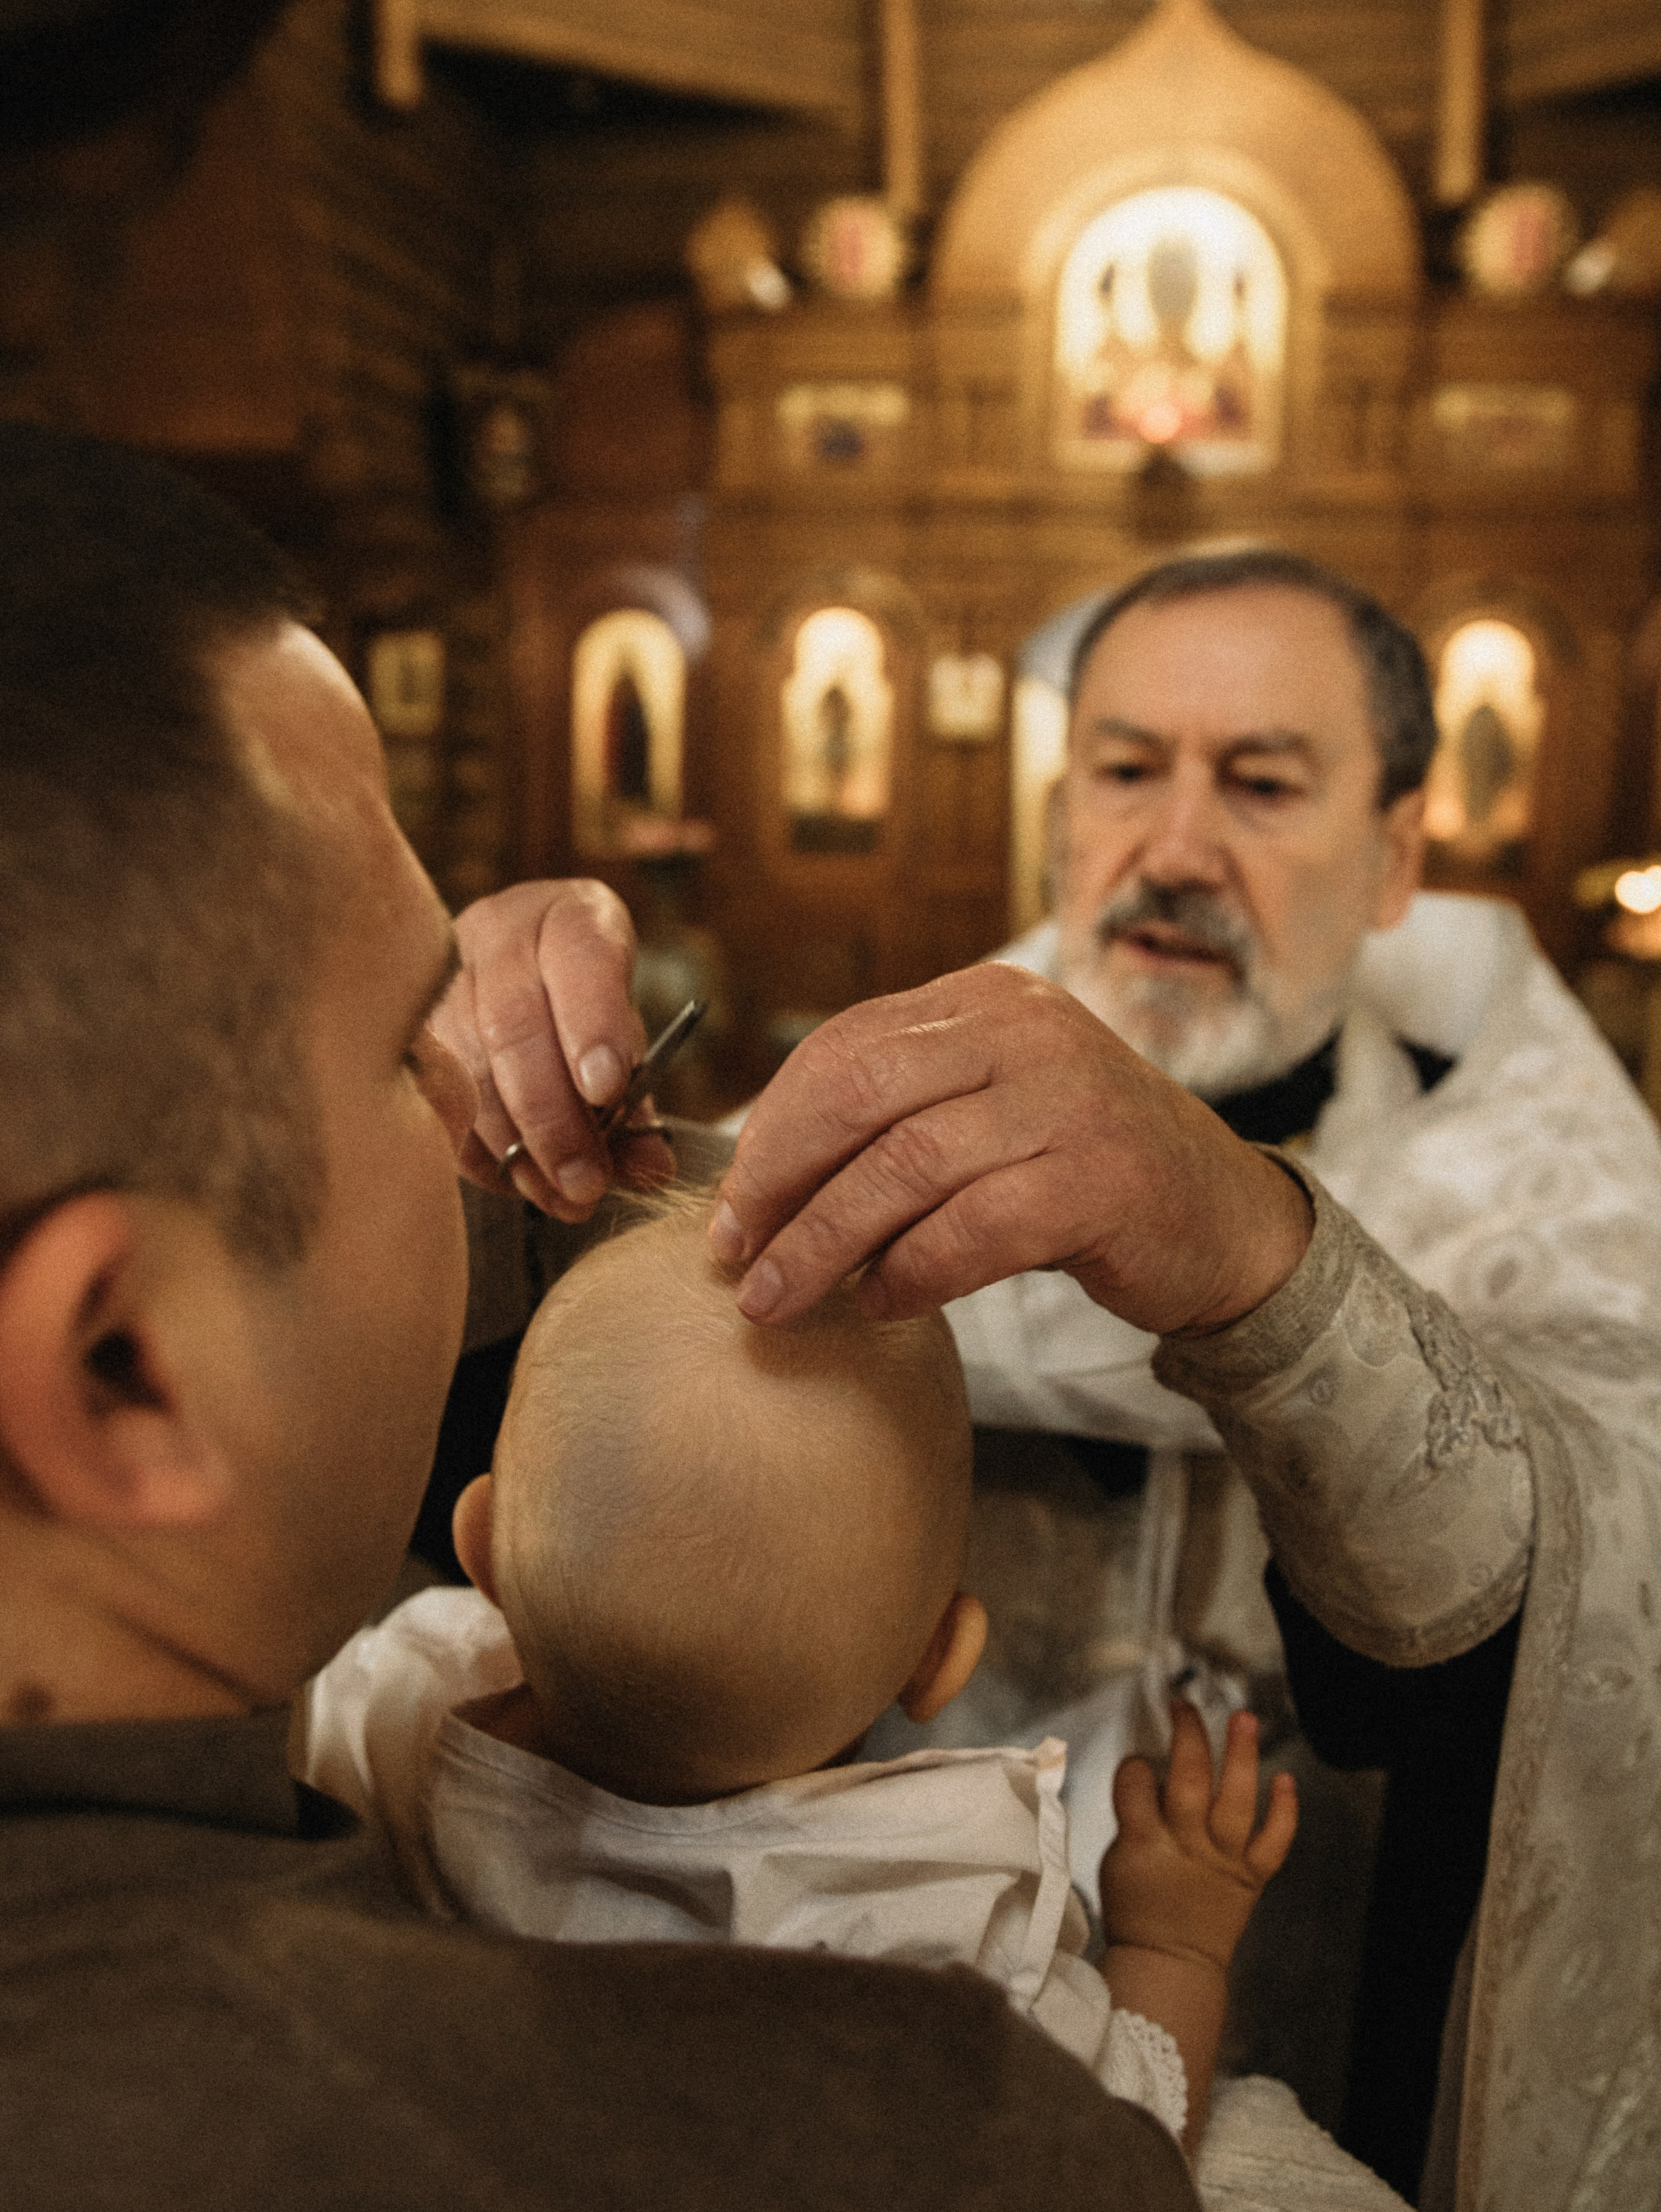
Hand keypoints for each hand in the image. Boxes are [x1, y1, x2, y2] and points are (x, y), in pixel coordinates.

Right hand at [431, 879, 671, 1221]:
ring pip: (468, 1067)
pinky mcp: (410, 1027)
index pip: (579, 957)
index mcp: (570, 917)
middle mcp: (499, 933)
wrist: (520, 969)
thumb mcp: (625, 1033)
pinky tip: (518, 1183)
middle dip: (553, 1117)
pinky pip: (435, 1099)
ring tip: (562, 1198)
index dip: (590, 1024)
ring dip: (517, 1147)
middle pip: (514, 1025)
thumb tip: (649, 1169)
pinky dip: (479, 1152)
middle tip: (587, 1182)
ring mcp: (443, 979)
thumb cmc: (586, 1006)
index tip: (607, 1090)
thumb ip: (637, 1099)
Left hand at [708, 963, 1310, 1331]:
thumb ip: (902, 1116)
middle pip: (859, 1095)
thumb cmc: (1085, 1173)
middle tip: (735, 1251)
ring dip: (825, 1242)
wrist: (1227, 1220)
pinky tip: (881, 1304)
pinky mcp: (1100, 1180)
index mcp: (988, 1001)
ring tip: (779, 1297)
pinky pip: (970, 1230)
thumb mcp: (993, 1111)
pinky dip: (910, 1274)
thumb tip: (764, 1181)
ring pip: (905, 1167)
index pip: (846, 1047)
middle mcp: (1028, 1032)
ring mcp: (1070, 1100)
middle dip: (779, 1180)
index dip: (772, 1128)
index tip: (731, 1203)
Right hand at [1100, 1703, 1297, 1975]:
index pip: (1136, 1781)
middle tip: (1186, 1706)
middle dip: (1189, 1735)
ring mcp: (1223, 1861)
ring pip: (1236, 1800)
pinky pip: (1274, 1841)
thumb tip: (1150, 1771)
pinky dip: (1284, 1810)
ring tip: (1245, 1720)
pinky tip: (1285, 1779)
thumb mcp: (1117, 1861)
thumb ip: (1134, 1816)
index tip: (1139, 1761)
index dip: (1136, 1764)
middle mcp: (1186, 1847)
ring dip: (1242, 1756)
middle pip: (1189, 1779)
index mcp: (1143, 1844)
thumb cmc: (1138, 1910)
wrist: (1171, 1964)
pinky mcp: (1251, 1877)